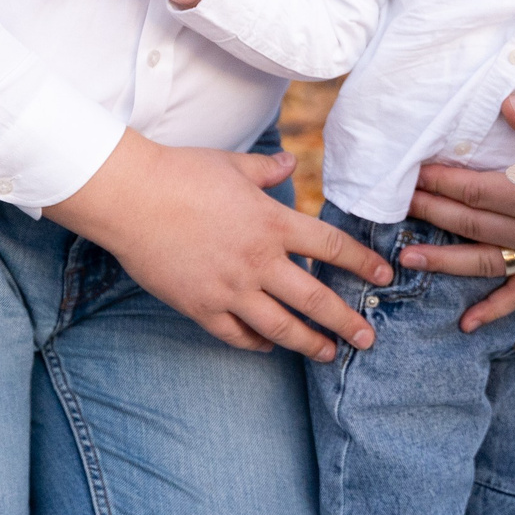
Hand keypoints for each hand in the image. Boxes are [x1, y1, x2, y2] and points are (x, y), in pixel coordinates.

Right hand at [44, 129, 389, 359]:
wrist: (131, 198)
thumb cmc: (181, 173)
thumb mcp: (233, 165)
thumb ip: (267, 170)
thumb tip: (290, 161)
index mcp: (272, 223)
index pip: (332, 248)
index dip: (362, 264)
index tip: (383, 277)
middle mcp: (258, 261)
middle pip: (315, 298)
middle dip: (346, 322)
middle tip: (367, 339)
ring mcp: (229, 288)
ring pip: (280, 327)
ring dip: (309, 343)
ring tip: (328, 354)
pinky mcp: (200, 306)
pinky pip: (236, 334)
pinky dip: (257, 343)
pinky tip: (270, 346)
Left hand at [399, 95, 514, 331]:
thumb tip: (505, 103)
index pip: (474, 191)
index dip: (440, 182)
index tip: (412, 173)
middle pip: (470, 223)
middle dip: (430, 211)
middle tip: (395, 204)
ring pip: (483, 261)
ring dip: (443, 260)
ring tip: (405, 257)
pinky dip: (493, 310)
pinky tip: (466, 324)